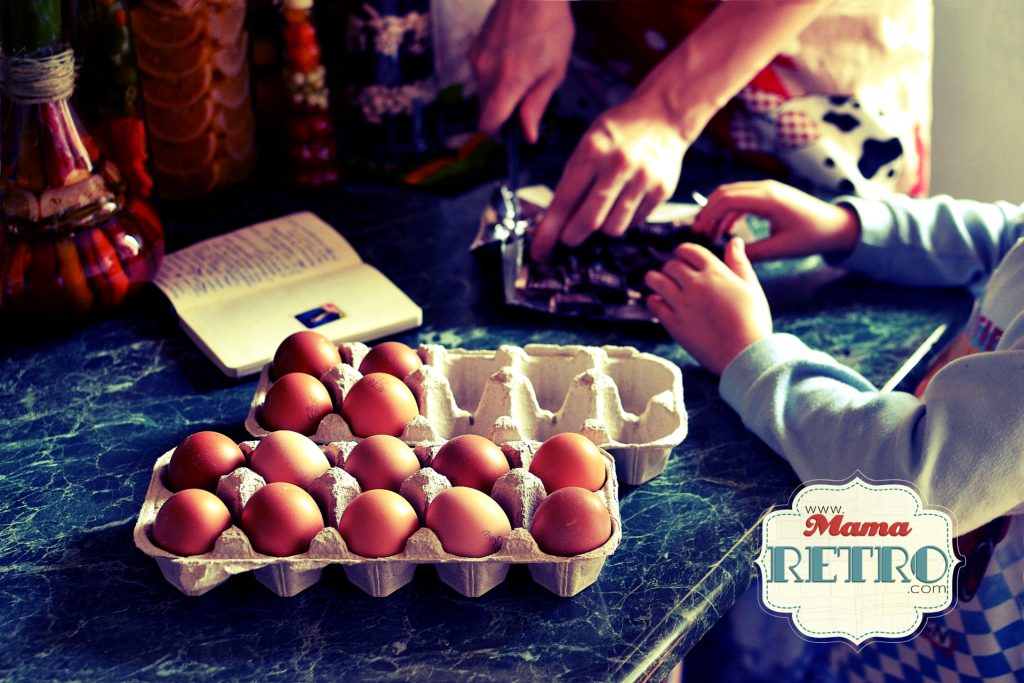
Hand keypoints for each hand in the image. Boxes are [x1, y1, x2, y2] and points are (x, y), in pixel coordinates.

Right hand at [469, 0, 573, 143]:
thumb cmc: (550, 24)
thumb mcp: (554, 71)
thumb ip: (537, 105)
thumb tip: (528, 134)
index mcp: (507, 82)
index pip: (488, 124)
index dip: (498, 135)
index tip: (511, 134)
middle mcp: (486, 72)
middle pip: (484, 109)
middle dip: (502, 113)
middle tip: (525, 104)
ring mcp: (477, 58)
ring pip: (483, 91)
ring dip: (499, 93)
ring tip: (524, 74)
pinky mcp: (475, 46)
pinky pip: (481, 72)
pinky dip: (494, 75)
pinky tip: (514, 59)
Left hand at [529, 97, 686, 260]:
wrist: (662, 116)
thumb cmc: (617, 132)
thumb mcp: (587, 144)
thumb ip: (571, 181)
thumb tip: (553, 222)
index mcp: (593, 151)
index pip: (565, 201)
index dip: (549, 231)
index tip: (539, 251)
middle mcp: (619, 165)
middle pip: (589, 221)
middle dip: (572, 236)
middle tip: (567, 237)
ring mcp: (643, 179)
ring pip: (613, 228)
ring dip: (601, 228)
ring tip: (601, 210)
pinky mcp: (661, 191)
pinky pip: (633, 223)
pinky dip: (623, 220)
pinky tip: (622, 203)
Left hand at [645, 238, 771, 374]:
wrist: (744, 353)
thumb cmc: (752, 321)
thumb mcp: (750, 287)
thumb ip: (739, 262)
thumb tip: (735, 241)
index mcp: (715, 273)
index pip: (690, 251)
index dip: (684, 252)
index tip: (682, 256)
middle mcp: (695, 284)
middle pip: (671, 265)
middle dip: (671, 267)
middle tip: (672, 273)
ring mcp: (682, 303)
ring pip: (656, 281)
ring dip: (654, 278)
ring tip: (655, 281)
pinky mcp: (673, 323)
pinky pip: (654, 305)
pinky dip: (652, 300)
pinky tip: (657, 301)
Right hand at [691, 180, 861, 262]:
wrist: (835, 225)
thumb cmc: (812, 236)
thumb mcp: (782, 249)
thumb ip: (753, 253)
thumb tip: (727, 257)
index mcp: (768, 199)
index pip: (727, 199)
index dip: (708, 215)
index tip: (698, 232)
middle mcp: (766, 189)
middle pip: (725, 193)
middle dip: (707, 211)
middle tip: (696, 232)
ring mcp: (767, 190)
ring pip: (731, 194)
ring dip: (716, 211)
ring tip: (707, 232)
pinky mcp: (769, 196)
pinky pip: (742, 199)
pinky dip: (729, 212)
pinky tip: (724, 230)